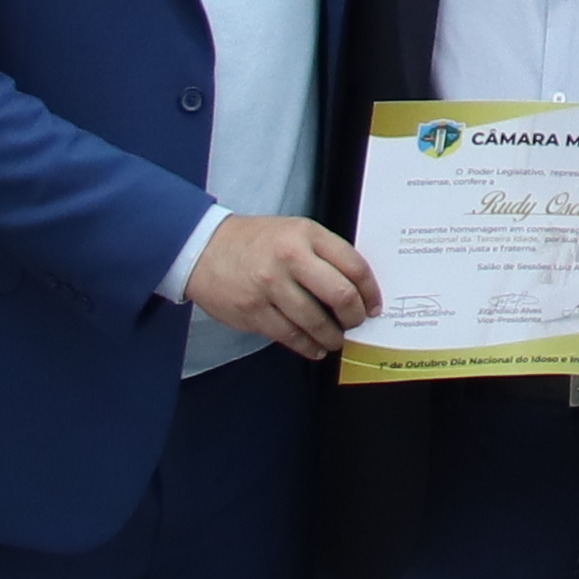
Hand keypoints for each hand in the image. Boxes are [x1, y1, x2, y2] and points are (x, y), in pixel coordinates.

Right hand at [186, 213, 379, 359]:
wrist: (204, 249)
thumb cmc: (255, 241)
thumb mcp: (294, 231)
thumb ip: (323, 253)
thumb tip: (355, 287)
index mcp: (306, 234)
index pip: (354, 265)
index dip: (371, 291)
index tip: (374, 304)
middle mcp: (290, 258)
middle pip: (341, 295)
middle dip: (355, 316)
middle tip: (356, 322)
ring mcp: (270, 286)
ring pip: (316, 322)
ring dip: (332, 337)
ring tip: (335, 339)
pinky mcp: (253, 311)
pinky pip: (290, 336)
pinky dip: (308, 347)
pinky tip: (315, 348)